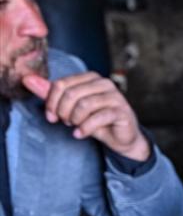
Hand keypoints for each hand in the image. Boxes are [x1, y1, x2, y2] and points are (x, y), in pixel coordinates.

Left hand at [22, 73, 149, 161]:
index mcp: (91, 78)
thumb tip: (27, 79)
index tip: (51, 116)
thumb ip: (51, 93)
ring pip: (84, 105)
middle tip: (64, 122)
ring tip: (75, 126)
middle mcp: (104, 83)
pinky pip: (98, 118)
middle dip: (63, 112)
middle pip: (72, 94)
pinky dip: (85, 128)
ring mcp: (115, 97)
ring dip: (74, 120)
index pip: (62, 84)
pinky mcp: (121, 111)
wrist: (121, 137)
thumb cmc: (96, 120)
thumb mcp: (70, 107)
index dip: (51, 102)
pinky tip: (80, 134)